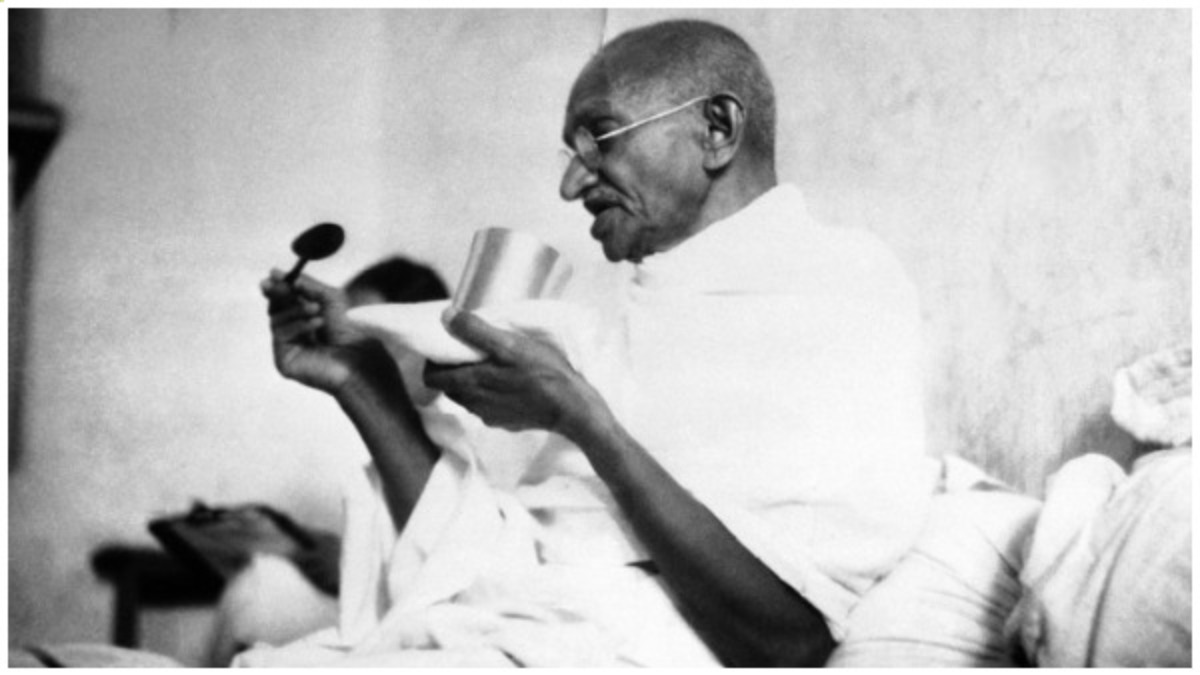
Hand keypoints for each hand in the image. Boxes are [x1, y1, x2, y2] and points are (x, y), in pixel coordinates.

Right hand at [260, 269, 385, 393]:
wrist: (361, 358)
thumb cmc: (348, 331)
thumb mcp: (329, 299)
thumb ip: (306, 285)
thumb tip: (275, 272)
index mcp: (300, 320)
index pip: (281, 301)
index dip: (276, 288)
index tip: (273, 275)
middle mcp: (291, 335)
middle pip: (273, 310)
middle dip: (279, 295)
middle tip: (285, 286)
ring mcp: (287, 350)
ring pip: (276, 321)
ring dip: (295, 310)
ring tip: (316, 309)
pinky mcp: (284, 363)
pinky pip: (280, 337)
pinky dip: (298, 326)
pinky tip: (317, 323)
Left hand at [423, 311, 602, 435]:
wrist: (571, 408)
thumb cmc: (542, 373)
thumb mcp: (510, 344)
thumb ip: (475, 331)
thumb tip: (447, 317)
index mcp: (470, 384)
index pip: (431, 377)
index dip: (434, 360)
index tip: (449, 345)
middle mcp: (474, 405)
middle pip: (449, 387)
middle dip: (453, 369)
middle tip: (471, 350)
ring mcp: (490, 416)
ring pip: (468, 397)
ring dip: (473, 381)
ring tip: (493, 364)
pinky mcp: (506, 422)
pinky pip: (488, 406)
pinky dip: (491, 394)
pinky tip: (510, 383)